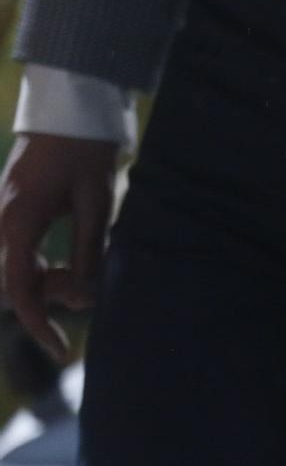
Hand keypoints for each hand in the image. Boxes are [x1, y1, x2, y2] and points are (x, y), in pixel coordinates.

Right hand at [0, 133, 117, 361]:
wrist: (67, 114)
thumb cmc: (85, 155)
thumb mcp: (96, 204)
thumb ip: (88, 251)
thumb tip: (84, 296)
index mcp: (19, 220)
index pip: (19, 287)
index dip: (38, 323)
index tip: (60, 351)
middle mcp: (2, 223)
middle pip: (15, 284)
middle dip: (48, 297)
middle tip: (85, 286)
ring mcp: (2, 219)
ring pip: (16, 273)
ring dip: (46, 283)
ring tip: (82, 270)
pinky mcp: (12, 217)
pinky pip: (20, 258)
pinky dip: (42, 269)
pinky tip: (70, 264)